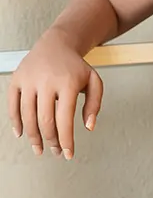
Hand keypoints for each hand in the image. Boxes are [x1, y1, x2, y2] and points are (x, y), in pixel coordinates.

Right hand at [7, 27, 103, 159]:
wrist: (57, 44)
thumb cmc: (75, 66)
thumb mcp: (94, 82)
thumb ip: (94, 105)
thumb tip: (88, 127)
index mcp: (67, 83)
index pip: (65, 119)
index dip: (66, 140)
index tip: (68, 154)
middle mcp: (46, 81)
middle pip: (45, 120)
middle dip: (51, 141)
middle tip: (56, 151)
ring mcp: (29, 80)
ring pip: (27, 116)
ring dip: (33, 137)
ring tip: (39, 148)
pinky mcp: (17, 80)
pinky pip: (12, 105)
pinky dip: (16, 122)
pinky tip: (22, 134)